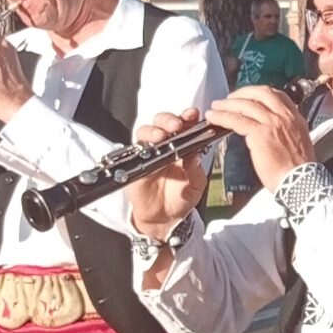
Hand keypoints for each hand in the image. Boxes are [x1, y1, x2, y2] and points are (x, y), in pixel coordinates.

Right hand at [125, 112, 212, 236]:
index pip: (185, 125)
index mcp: (183, 146)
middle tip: (177, 124)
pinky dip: (142, 145)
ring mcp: (150, 152)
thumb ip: (195, 169)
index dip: (188, 117)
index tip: (193, 114)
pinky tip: (151, 148)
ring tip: (162, 135)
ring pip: (147, 130)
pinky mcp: (136, 163)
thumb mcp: (196, 185)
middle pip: (163, 122)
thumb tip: (195, 154)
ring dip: (154, 129)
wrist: (164, 217)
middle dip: (170, 119)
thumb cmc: (181, 198)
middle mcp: (166, 145)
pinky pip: (136, 149)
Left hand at [208, 86, 314, 189]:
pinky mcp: (259, 133)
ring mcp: (272, 123)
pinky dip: (222, 117)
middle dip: (241, 93)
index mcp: (295, 118)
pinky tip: (214, 118)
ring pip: (245, 105)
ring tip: (216, 107)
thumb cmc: (298, 170)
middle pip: (259, 94)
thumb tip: (272, 131)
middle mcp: (284, 116)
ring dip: (227, 104)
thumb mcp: (298, 142)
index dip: (259, 92)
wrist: (300, 180)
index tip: (249, 95)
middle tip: (230, 99)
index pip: (276, 95)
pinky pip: (236, 120)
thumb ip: (286, 131)